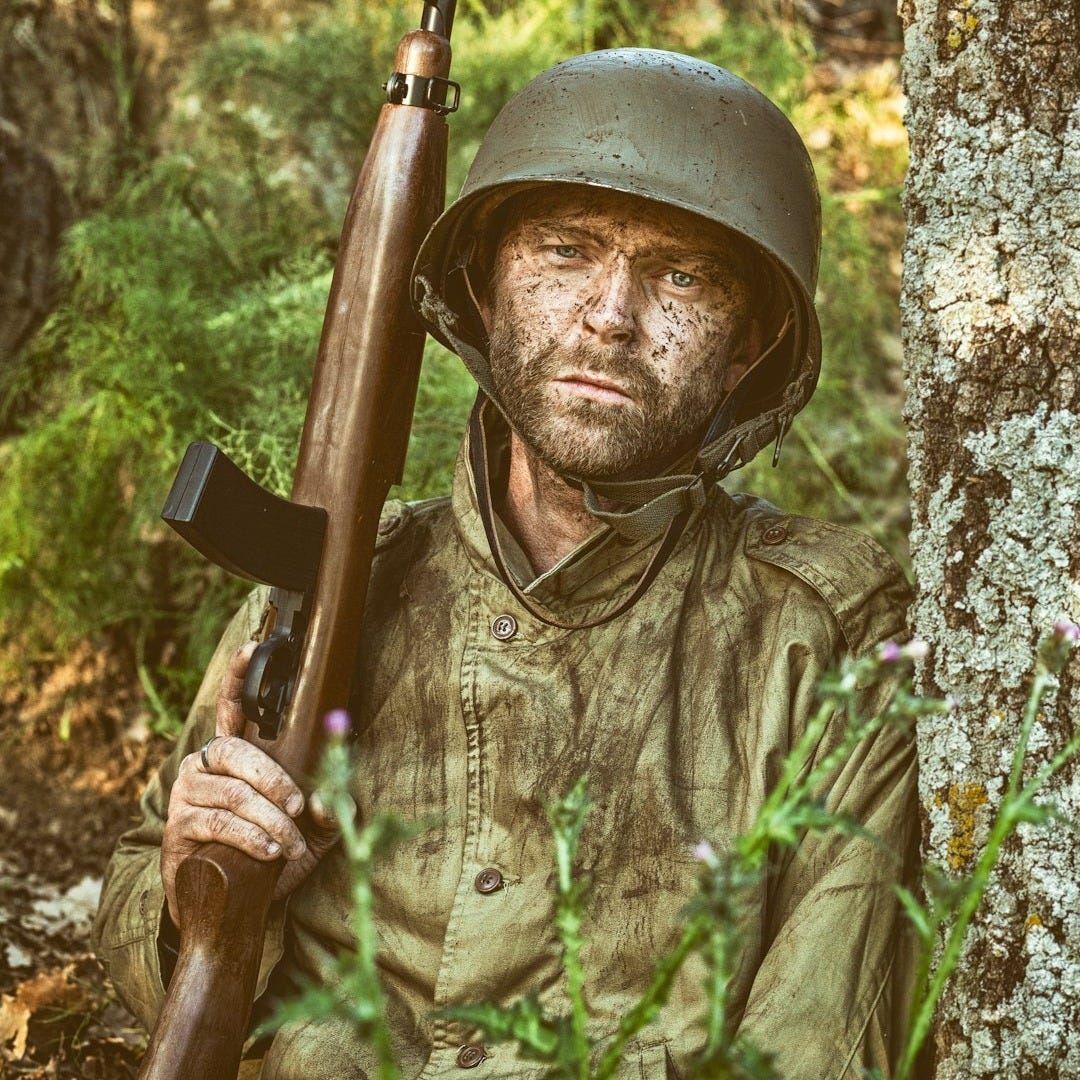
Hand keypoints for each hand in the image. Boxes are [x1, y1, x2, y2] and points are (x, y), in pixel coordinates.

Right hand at [161, 642, 341, 926]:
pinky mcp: (178, 827)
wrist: (228, 907)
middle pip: (237, 750)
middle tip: (298, 804)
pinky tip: (270, 853)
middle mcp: (207, 764)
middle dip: (273, 776)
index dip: (239, 676)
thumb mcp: (310, 833)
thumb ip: (327, 812)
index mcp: (238, 755)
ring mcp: (188, 793)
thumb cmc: (270, 856)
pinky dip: (250, 837)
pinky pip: (217, 822)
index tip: (252, 646)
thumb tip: (327, 801)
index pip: (233, 706)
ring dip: (268, 819)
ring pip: (232, 792)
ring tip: (289, 843)